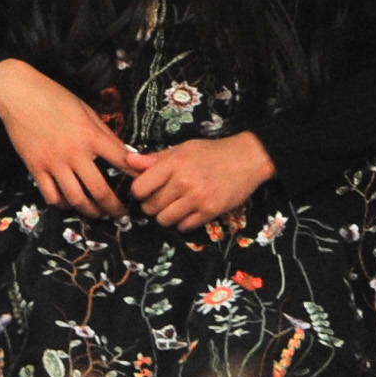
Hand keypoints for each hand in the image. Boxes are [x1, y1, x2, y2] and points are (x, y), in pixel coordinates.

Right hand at [0, 58, 142, 216]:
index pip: (122, 160)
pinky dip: (63, 204)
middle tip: (121, 214)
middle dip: (114, 207)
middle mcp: (74, 152)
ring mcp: (53, 162)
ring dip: (90, 211)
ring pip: (75, 199)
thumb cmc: (55, 97)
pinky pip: (51, 196)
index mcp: (91, 135)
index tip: (145, 187)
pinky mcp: (35, 168)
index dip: (137, 176)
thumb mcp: (86, 111)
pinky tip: (70, 203)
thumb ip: (105, 134)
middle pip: (99, 190)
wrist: (18, 94)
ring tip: (98, 213)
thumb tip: (126, 154)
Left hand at [124, 132, 275, 232]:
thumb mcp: (182, 149)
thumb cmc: (212, 152)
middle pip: (150, 207)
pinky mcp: (210, 212)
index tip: (146, 190)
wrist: (248, 158)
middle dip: (151, 205)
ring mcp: (198, 198)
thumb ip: (155, 159)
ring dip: (165, 216)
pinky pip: (184, 227)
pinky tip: (189, 211)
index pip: (139, 188)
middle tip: (162, 198)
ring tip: (174, 206)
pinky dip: (183, 222)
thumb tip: (128, 162)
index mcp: (174, 163)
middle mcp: (184, 182)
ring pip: (164, 220)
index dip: (139, 191)